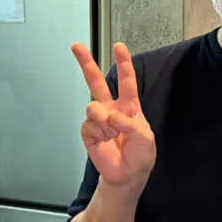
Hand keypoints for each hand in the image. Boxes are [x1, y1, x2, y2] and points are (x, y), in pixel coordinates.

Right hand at [73, 42, 157, 188]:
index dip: (124, 63)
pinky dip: (99, 133)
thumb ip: (130, 124)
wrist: (127, 175)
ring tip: (112, 134)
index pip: (127, 81)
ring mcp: (99, 119)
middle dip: (86, 63)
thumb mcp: (145, 138)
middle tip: (76, 46)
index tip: (119, 46)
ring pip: (93, 106)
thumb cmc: (140, 156)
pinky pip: (89, 124)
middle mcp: (112, 109)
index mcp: (129, 107)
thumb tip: (110, 115)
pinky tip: (105, 141)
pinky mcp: (89, 131)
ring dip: (104, 120)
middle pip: (96, 81)